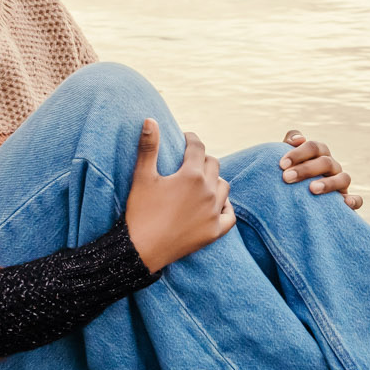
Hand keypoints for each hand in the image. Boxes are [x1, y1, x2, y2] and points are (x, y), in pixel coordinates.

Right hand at [125, 120, 233, 269]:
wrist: (141, 250)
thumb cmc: (139, 211)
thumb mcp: (142, 176)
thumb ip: (148, 147)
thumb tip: (150, 119)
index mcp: (191, 175)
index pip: (197, 147)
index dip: (191, 139)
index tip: (185, 138)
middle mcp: (208, 191)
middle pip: (213, 164)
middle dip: (202, 159)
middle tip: (189, 161)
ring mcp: (214, 212)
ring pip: (223, 186)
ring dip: (214, 180)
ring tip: (202, 182)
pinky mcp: (215, 231)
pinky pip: (230, 215)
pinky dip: (225, 208)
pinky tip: (217, 205)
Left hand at [280, 130, 361, 208]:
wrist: (293, 202)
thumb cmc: (287, 177)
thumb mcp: (285, 163)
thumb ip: (286, 145)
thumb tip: (299, 139)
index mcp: (318, 154)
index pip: (313, 148)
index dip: (298, 153)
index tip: (281, 165)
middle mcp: (332, 166)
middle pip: (325, 162)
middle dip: (306, 169)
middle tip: (286, 178)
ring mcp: (341, 183)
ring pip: (343, 178)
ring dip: (328, 183)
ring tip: (312, 189)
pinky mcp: (347, 201)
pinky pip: (357, 200)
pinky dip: (354, 200)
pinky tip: (346, 203)